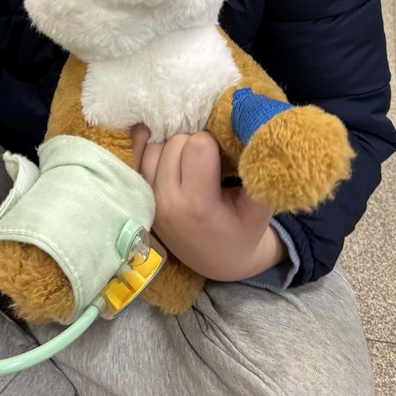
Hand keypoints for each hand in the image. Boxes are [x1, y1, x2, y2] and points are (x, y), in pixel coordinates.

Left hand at [131, 126, 287, 280]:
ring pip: (155, 145)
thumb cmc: (242, 231)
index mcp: (197, 205)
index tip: (222, 157)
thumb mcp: (260, 209)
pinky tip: (156, 137)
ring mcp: (149, 199)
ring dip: (174, 146)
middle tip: (209, 161)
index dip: (213, 143)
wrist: (218, 260)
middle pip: (176, 142)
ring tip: (191, 162)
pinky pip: (135, 156)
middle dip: (194, 144)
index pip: (198, 146)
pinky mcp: (139, 196)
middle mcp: (167, 201)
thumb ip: (260, 176)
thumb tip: (257, 135)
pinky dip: (146, 143)